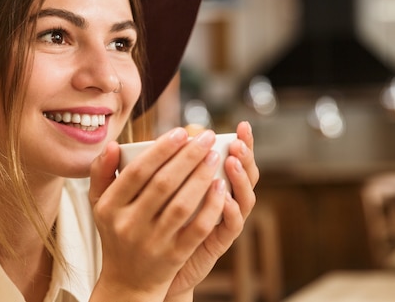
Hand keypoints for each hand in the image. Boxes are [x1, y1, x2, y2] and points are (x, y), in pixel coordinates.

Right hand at [89, 127, 228, 301]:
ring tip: (214, 155)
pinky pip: (197, 229)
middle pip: (163, 184)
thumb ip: (101, 172)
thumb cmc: (116, 231)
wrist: (127, 282)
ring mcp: (153, 242)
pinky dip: (211, 206)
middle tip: (206, 137)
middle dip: (188, 156)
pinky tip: (220, 187)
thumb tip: (113, 144)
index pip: (138, 171)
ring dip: (201, 177)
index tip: (182, 132)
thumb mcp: (99, 204)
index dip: (162, 149)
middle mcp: (129, 225)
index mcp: (109, 207)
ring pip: (182, 205)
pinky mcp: (174, 256)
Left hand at [165, 121, 258, 299]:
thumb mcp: (155, 191)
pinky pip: (232, 227)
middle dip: (246, 157)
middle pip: (246, 176)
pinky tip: (225, 198)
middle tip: (238, 142)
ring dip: (240, 179)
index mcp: (212, 183)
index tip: (243, 125)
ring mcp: (222, 222)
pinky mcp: (217, 243)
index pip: (235, 159)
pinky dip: (231, 211)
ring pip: (244, 199)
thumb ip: (160, 166)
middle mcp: (223, 200)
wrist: (148, 268)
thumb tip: (163, 136)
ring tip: (232, 162)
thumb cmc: (153, 223)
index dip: (243, 143)